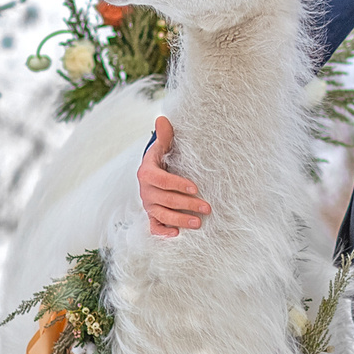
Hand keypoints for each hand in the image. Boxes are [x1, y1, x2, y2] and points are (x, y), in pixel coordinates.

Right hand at [138, 117, 209, 236]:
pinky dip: (163, 231)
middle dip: (187, 205)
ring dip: (180, 220)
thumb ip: (164, 135)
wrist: (153, 172)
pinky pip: (154, 226)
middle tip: (207, 208)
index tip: (195, 188)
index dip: (178, 185)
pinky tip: (176, 234)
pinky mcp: (151, 214)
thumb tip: (162, 118)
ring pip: (163, 215)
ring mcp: (148, 204)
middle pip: (166, 200)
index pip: (162, 181)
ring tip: (198, 223)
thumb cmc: (162, 158)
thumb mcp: (163, 146)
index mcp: (147, 173)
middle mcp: (146, 191)